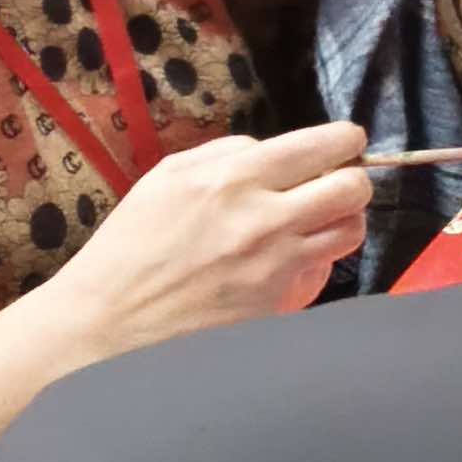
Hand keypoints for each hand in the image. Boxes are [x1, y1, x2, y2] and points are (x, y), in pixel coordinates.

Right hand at [49, 123, 376, 362]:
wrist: (108, 322)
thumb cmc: (131, 246)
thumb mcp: (168, 179)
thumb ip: (225, 154)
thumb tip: (272, 151)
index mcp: (232, 178)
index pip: (320, 147)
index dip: (345, 140)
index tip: (348, 142)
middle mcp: (264, 218)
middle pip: (352, 188)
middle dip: (353, 180)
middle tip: (337, 183)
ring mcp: (277, 264)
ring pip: (350, 231)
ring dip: (342, 221)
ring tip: (318, 222)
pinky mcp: (279, 303)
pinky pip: (322, 271)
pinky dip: (317, 261)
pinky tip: (292, 260)